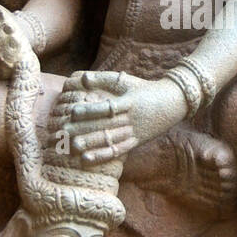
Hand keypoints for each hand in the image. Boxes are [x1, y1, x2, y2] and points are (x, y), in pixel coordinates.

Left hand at [58, 70, 186, 165]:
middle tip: (62, 133)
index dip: (90, 110)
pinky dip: (102, 156)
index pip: (107, 107)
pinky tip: (86, 159)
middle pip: (104, 126)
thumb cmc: (145, 89)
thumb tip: (81, 78)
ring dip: (90, 145)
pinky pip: (118, 151)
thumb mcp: (126, 81)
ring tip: (71, 148)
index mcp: (128, 102)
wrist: (174, 102)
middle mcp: (131, 119)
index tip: (72, 112)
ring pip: (110, 140)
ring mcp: (134, 132)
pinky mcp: (136, 142)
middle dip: (83, 130)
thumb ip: (103, 79)